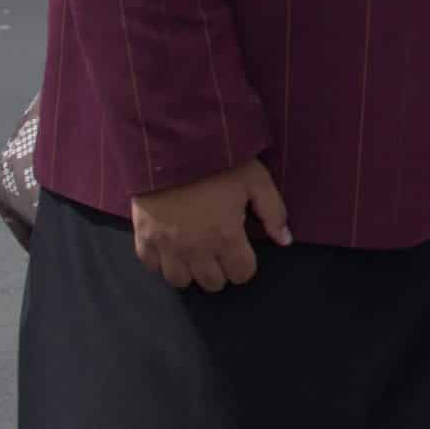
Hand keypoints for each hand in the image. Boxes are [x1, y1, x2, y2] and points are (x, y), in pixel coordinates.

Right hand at [129, 157, 290, 290]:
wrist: (173, 145)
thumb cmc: (220, 163)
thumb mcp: (256, 180)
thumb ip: (274, 212)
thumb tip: (286, 240)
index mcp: (226, 237)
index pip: (241, 274)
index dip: (246, 265)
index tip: (244, 251)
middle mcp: (196, 249)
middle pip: (212, 283)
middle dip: (221, 271)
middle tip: (221, 251)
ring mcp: (166, 246)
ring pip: (180, 281)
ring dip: (191, 271)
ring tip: (196, 253)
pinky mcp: (143, 237)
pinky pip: (151, 266)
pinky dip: (161, 262)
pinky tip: (170, 247)